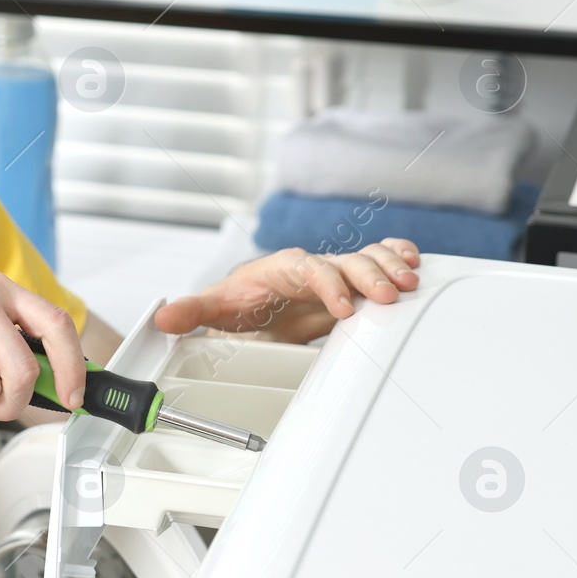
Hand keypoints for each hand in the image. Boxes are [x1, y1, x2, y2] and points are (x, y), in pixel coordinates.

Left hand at [153, 239, 420, 343]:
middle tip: (389, 296)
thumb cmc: (238, 302)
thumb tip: (162, 319)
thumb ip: (192, 311)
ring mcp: (333, 274)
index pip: (309, 269)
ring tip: (410, 282)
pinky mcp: (348, 285)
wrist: (253, 303)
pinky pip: (374, 263)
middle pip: (345, 263)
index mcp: (283, 268)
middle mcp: (312, 267)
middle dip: (368, 276)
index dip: (327, 286)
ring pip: (365, 260)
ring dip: (388, 267)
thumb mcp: (215, 308)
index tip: (342, 309)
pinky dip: (395, 258)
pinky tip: (414, 264)